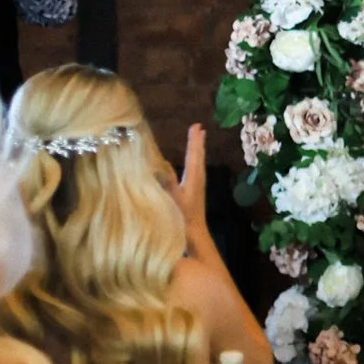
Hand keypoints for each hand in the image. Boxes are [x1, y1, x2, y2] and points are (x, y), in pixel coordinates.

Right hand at [173, 125, 215, 255]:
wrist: (195, 236)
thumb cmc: (182, 219)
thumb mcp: (173, 199)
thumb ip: (168, 182)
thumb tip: (163, 163)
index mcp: (193, 180)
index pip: (193, 156)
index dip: (194, 142)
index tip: (197, 127)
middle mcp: (197, 181)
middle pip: (198, 157)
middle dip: (197, 143)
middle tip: (200, 128)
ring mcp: (197, 187)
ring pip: (197, 164)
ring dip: (196, 151)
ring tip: (198, 140)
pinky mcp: (194, 193)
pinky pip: (194, 172)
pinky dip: (193, 162)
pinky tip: (190, 164)